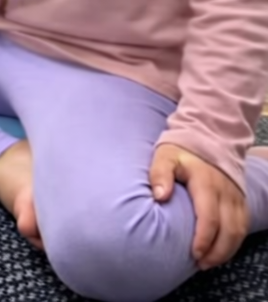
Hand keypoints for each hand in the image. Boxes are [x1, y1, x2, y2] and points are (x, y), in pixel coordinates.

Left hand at [149, 143, 249, 268]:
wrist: (210, 137)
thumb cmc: (182, 150)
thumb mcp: (165, 156)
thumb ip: (159, 174)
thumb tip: (159, 197)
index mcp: (207, 184)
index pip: (210, 218)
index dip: (204, 239)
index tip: (194, 253)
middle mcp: (226, 193)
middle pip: (229, 230)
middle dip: (216, 252)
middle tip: (200, 264)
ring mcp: (236, 198)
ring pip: (239, 231)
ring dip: (226, 251)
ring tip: (208, 263)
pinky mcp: (241, 201)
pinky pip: (243, 226)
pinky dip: (234, 242)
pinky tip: (221, 251)